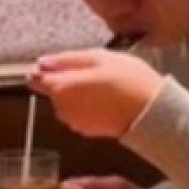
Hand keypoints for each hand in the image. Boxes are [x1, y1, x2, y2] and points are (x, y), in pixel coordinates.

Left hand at [28, 49, 163, 137]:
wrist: (152, 113)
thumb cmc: (128, 80)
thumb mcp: (99, 58)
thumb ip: (67, 60)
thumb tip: (42, 62)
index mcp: (62, 87)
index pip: (36, 79)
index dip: (43, 71)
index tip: (57, 65)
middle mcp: (62, 108)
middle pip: (53, 91)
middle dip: (66, 81)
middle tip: (93, 72)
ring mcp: (74, 122)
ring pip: (66, 102)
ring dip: (77, 94)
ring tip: (103, 85)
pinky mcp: (86, 131)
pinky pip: (79, 113)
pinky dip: (87, 106)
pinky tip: (106, 99)